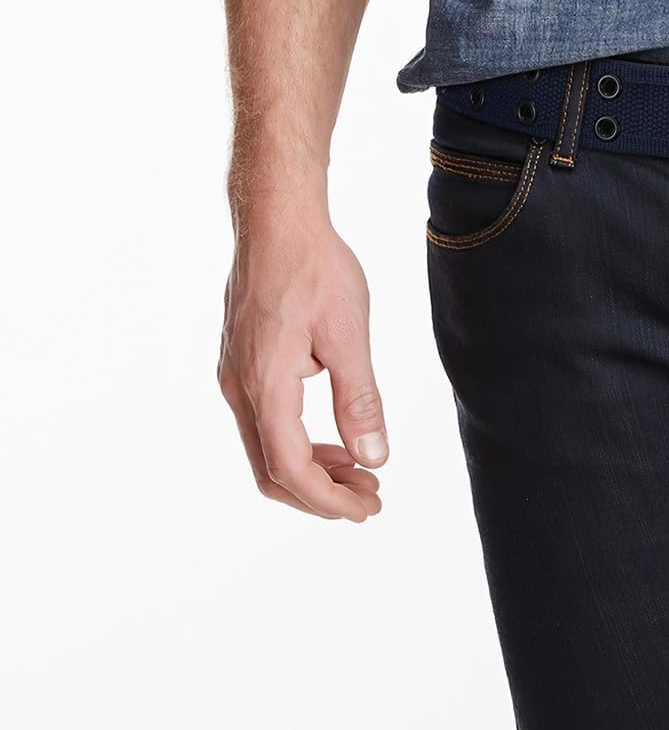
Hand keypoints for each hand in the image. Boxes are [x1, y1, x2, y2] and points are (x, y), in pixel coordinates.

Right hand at [218, 200, 386, 521]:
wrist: (278, 221)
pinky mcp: (241, 362)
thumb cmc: (315, 268)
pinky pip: (264, 421)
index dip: (328, 499)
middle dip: (321, 493)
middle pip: (271, 469)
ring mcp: (235, 375)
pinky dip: (298, 440)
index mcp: (264, 386)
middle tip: (370, 497)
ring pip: (266, 447)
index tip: (367, 509)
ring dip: (311, 469)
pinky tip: (334, 437)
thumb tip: (373, 456)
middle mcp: (239, 388)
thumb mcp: (349, 333)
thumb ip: (360, 398)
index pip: (290, 468)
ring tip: (361, 471)